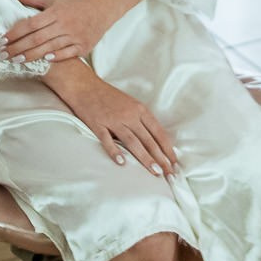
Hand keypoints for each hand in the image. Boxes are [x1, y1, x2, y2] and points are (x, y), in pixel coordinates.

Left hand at [4, 0, 115, 62]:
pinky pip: (67, 54)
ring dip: (31, 56)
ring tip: (16, 61)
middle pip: (37, 38)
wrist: (104, 7)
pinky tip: (42, 62)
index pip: (31, 24)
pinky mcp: (84, 46)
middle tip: (3, 55)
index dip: (16, 33)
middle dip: (19, 48)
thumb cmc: (75, 3)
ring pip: (49, 48)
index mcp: (56, 12)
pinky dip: (55, 57)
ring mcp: (75, 36)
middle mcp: (65, 24)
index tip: (2, 40)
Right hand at [54, 69, 178, 175]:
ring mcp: (113, 120)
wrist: (85, 85)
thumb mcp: (131, 104)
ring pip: (133, 142)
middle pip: (148, 140)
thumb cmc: (109, 96)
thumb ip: (142, 120)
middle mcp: (129, 115)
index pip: (158, 132)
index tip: (175, 163)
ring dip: (145, 158)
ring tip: (154, 171)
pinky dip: (115, 151)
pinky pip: (107, 140)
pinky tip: (122, 163)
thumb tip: (156, 141)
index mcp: (140, 110)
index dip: (168, 149)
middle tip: (169, 174)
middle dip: (161, 159)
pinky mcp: (98, 125)